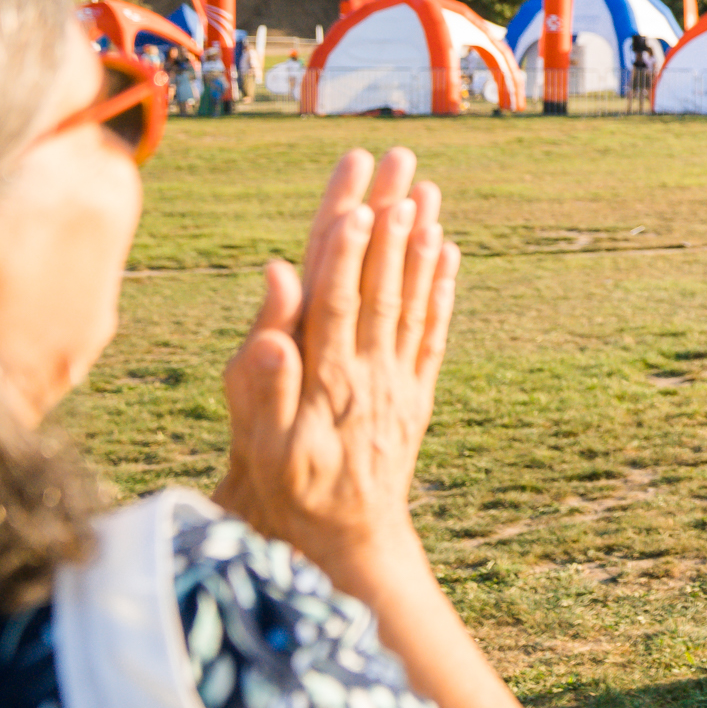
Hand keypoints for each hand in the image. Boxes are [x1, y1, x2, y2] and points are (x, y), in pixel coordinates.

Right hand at [216, 148, 457, 587]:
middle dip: (389, 220)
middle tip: (401, 163)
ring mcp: (397, 380)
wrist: (345, 543)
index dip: (346, 252)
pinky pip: (433, 332)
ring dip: (421, 242)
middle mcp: (368, 370)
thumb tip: (272, 305)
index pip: (335, 300)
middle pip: (380, 282)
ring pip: (412, 298)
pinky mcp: (416, 393)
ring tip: (429, 189)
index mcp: (324, 379)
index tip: (359, 202)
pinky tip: (449, 250)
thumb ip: (259, 377)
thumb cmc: (286, 492)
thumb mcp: (257, 444)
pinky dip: (441, 289)